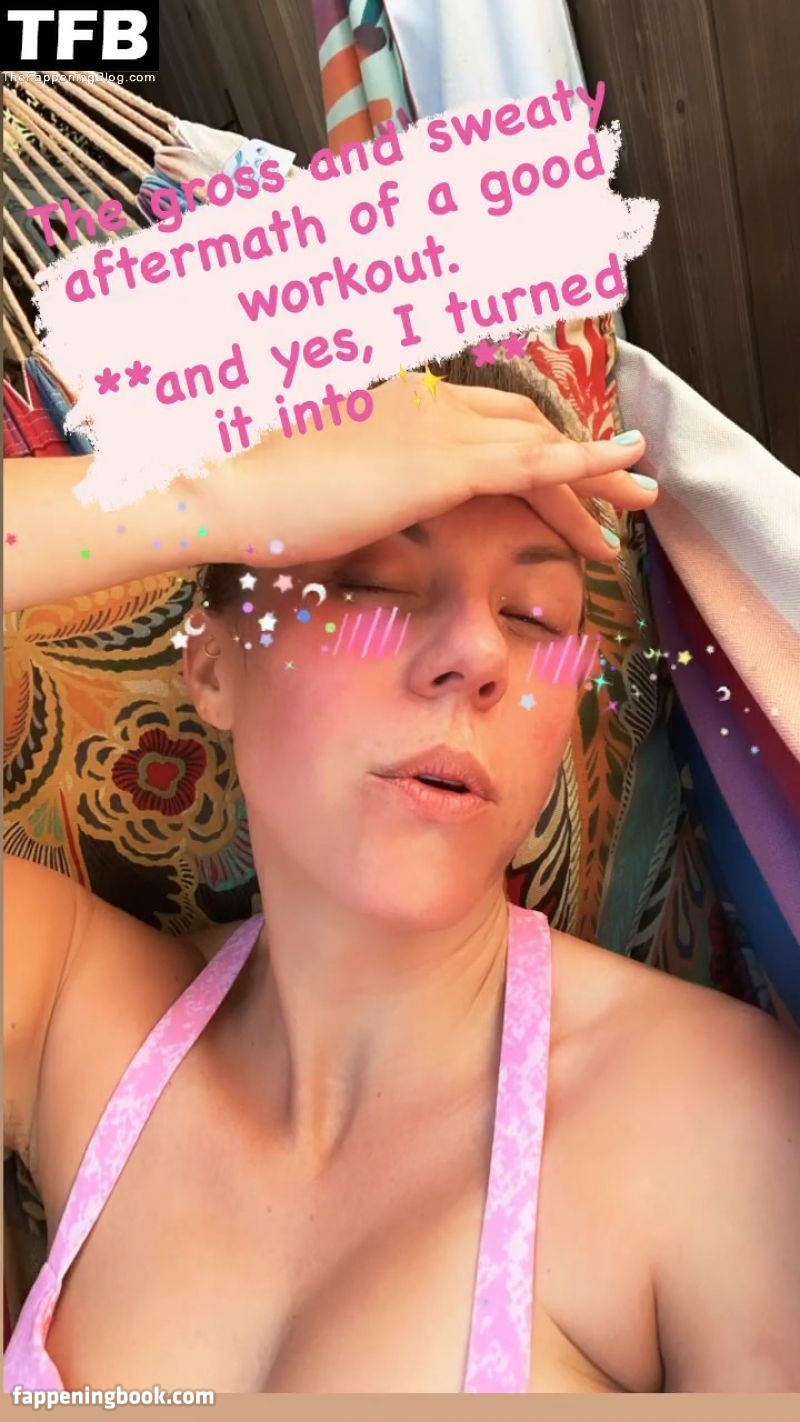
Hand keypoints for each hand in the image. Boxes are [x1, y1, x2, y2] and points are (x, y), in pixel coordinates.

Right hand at [209, 372, 651, 566]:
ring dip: (598, 471)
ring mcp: (436, 427)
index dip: (532, 446)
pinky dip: (586, 465)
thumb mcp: (317, 486)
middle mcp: (426, 402)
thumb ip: (357, 488)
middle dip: (579, 456)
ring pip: (541, 444)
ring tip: (643, 498)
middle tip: (622, 486)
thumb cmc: (256, 498)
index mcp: (398, 403)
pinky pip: (534, 462)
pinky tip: (622, 475)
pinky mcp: (443, 461)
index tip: (559, 480)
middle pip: (525, 424)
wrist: (228, 489)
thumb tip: (357, 516)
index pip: (485, 419)